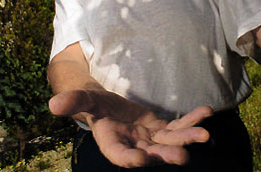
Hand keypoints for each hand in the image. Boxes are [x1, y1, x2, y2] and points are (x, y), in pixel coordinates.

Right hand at [49, 90, 212, 167]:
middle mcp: (134, 145)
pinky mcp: (162, 129)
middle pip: (151, 153)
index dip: (129, 159)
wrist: (110, 107)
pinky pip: (179, 125)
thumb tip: (53, 104)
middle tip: (182, 158)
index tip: (141, 159)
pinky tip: (207, 111)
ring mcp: (151, 139)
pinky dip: (192, 119)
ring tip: (204, 135)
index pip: (120, 156)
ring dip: (187, 138)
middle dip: (166, 155)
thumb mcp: (85, 100)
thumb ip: (74, 102)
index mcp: (112, 144)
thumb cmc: (95, 105)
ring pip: (171, 141)